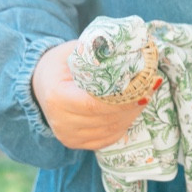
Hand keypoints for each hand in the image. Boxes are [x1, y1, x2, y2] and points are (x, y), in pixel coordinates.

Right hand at [31, 41, 147, 150]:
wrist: (41, 83)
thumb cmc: (60, 64)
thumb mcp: (74, 51)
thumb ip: (98, 52)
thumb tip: (129, 48)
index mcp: (57, 97)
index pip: (94, 104)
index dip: (121, 100)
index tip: (143, 88)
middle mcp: (61, 121)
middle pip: (105, 118)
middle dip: (131, 105)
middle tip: (149, 90)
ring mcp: (68, 135)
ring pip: (110, 129)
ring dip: (130, 115)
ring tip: (143, 98)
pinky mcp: (75, 143)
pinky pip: (107, 138)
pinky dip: (122, 125)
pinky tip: (130, 111)